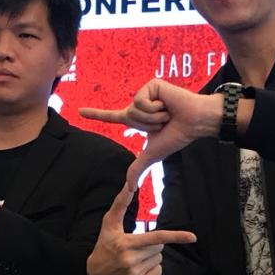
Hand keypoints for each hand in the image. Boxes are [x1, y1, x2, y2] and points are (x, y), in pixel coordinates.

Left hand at [81, 80, 219, 185]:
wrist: (194, 123)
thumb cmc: (177, 136)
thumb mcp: (152, 154)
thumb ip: (138, 168)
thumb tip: (130, 188)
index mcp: (137, 119)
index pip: (112, 117)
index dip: (96, 114)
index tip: (79, 111)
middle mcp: (138, 105)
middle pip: (127, 116)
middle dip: (147, 125)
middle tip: (164, 121)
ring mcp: (145, 93)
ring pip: (134, 109)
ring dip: (152, 117)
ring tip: (167, 113)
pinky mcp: (152, 85)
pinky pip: (141, 100)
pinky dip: (155, 108)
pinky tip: (167, 104)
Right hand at [86, 183, 196, 274]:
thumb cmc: (104, 245)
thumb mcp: (109, 224)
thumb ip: (120, 204)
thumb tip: (128, 185)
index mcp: (126, 244)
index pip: (156, 238)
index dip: (176, 236)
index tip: (192, 237)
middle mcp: (131, 260)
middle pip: (159, 248)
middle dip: (151, 245)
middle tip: (135, 247)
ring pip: (159, 260)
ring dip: (151, 257)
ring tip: (134, 259)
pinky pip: (158, 272)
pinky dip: (151, 269)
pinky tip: (136, 269)